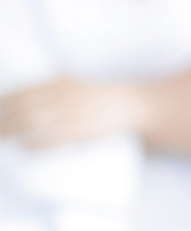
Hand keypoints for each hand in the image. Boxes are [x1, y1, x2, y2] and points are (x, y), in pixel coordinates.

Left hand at [0, 77, 145, 149]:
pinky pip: (51, 138)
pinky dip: (34, 143)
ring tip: (1, 140)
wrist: (136, 106)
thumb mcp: (77, 85)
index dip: (2, 103)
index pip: (20, 92)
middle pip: (21, 109)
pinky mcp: (81, 131)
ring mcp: (73, 113)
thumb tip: (22, 104)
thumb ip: (54, 91)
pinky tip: (24, 147)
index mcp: (60, 83)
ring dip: (10, 133)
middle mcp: (64, 95)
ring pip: (31, 123)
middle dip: (2, 121)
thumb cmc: (102, 99)